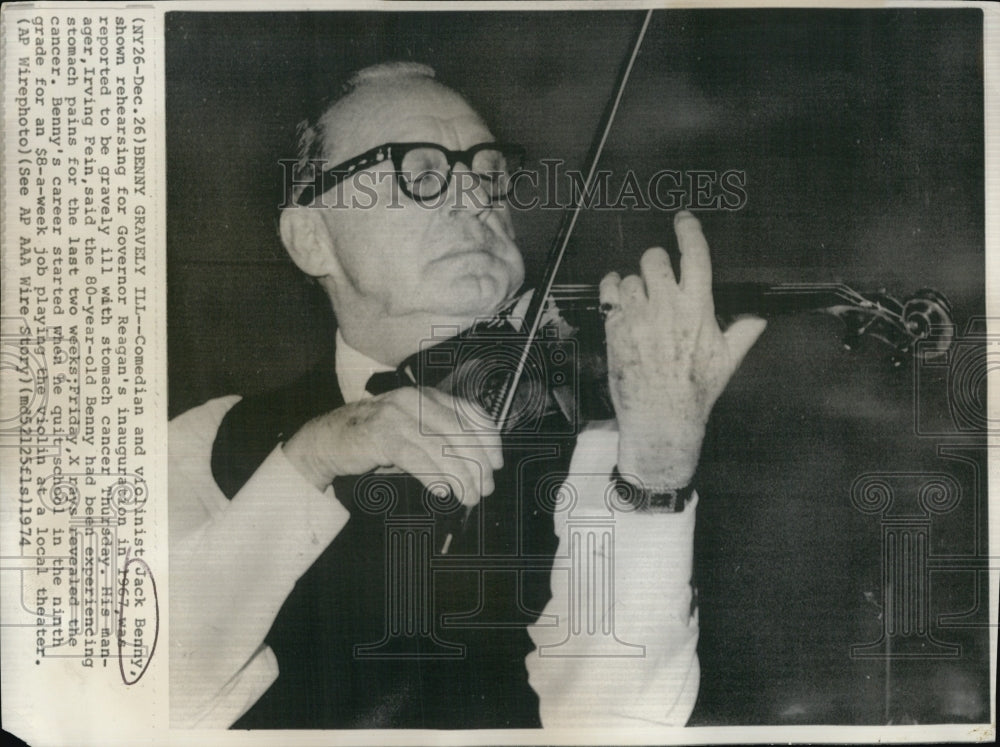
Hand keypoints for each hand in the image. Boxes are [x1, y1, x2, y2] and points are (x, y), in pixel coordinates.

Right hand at [282, 387, 502, 507]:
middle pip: (461, 432)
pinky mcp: (380, 435)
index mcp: (428, 396)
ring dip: (460, 476)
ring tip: (468, 497)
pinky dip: (434, 477)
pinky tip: (443, 492)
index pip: (471, 412)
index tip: (497, 463)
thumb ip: (442, 436)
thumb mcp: (414, 430)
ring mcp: (397, 415)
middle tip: (485, 488)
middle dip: (478, 463)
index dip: (490, 439)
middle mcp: (415, 400)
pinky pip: (416, 458)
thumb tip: (479, 463)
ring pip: (441, 448)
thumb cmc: (376, 438)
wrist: (329, 439)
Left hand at [599, 211, 765, 489]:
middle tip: (660, 277)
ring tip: (643, 303)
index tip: (683, 220)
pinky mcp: (614, 329)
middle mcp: (666, 307)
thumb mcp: (728, 360)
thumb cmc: (695, 391)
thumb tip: (759, 318)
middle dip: (657, 263)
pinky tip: (619, 297)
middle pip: (654, 258)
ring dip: (635, 284)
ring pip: (630, 277)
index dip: (688, 231)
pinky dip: (612, 289)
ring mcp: (637, 317)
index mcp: (697, 309)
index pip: (694, 256)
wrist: (661, 418)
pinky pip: (608, 292)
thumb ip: (744, 331)